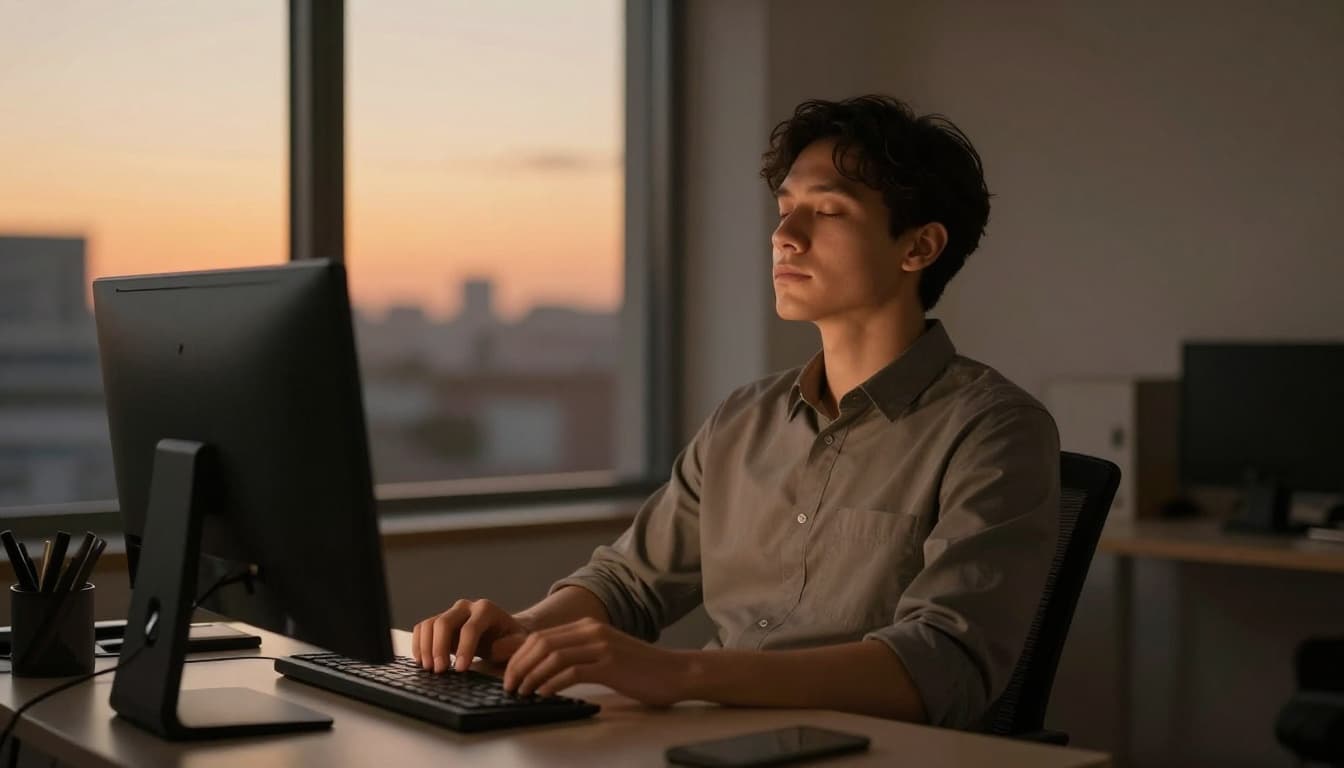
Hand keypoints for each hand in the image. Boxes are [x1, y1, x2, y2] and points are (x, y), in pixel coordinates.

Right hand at [411, 599, 530, 672]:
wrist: (503, 632)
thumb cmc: (511, 639)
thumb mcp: (519, 642)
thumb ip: (512, 645)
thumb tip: (495, 648)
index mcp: (486, 610)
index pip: (470, 628)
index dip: (464, 649)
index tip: (461, 670)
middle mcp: (466, 607)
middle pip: (444, 622)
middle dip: (439, 648)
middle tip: (440, 671)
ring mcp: (451, 613)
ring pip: (429, 624)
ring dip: (425, 647)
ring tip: (429, 668)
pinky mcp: (440, 622)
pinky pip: (422, 628)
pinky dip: (418, 644)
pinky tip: (422, 661)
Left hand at [503, 617, 689, 705]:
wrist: (675, 672)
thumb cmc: (640, 669)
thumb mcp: (605, 654)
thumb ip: (579, 655)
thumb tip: (545, 669)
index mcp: (588, 626)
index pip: (541, 636)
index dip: (518, 655)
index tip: (508, 673)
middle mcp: (592, 631)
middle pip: (541, 643)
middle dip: (518, 665)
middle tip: (509, 685)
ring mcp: (601, 646)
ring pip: (553, 656)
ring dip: (531, 676)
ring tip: (522, 692)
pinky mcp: (610, 665)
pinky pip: (572, 671)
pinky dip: (552, 683)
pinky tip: (543, 694)